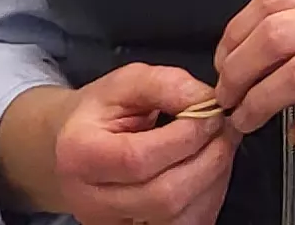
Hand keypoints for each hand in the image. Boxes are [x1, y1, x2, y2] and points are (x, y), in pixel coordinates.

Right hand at [8, 63, 235, 224]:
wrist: (70, 148)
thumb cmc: (100, 113)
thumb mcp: (126, 83)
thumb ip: (166, 85)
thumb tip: (207, 101)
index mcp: (80, 154)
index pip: (139, 158)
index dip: (186, 136)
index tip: (211, 112)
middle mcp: (91, 200)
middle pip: (163, 196)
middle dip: (208, 160)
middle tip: (225, 130)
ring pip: (179, 218)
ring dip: (214, 181)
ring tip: (219, 147)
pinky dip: (208, 200)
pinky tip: (209, 171)